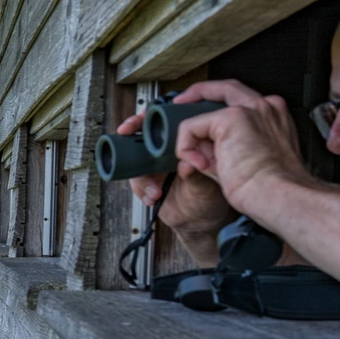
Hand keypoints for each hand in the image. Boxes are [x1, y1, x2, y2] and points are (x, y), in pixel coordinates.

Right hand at [118, 110, 234, 264]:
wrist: (201, 223)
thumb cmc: (212, 198)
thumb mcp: (210, 185)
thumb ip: (197, 175)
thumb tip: (186, 164)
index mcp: (187, 143)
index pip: (167, 120)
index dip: (153, 115)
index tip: (145, 116)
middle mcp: (168, 152)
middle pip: (143, 132)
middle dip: (132, 132)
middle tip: (127, 132)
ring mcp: (155, 166)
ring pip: (134, 157)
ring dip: (139, 172)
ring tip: (153, 188)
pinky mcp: (146, 181)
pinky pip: (134, 179)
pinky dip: (141, 188)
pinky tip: (153, 195)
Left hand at [171, 80, 309, 216]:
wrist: (276, 195)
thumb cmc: (268, 187)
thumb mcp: (241, 161)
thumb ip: (219, 148)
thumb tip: (197, 146)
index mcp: (273, 117)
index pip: (240, 99)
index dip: (216, 105)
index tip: (200, 113)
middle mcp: (264, 106)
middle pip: (224, 87)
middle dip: (198, 93)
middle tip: (180, 103)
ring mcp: (249, 109)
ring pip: (204, 110)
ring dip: (192, 137)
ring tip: (200, 162)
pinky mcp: (231, 118)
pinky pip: (190, 127)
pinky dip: (186, 147)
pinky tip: (201, 165)